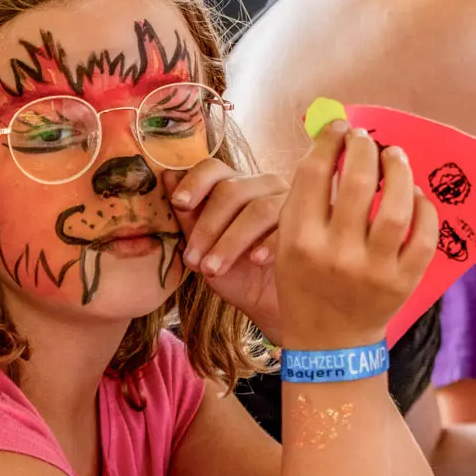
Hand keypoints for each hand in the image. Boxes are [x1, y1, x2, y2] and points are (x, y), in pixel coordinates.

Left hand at [164, 161, 285, 335]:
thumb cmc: (238, 274)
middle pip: (232, 190)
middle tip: (194, 261)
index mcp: (235, 186)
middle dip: (208, 226)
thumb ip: (188, 218)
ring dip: (231, 241)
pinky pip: (289, 227)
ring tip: (214, 269)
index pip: (214, 168)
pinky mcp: (310, 225)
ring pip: (258, 209)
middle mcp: (263, 186)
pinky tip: (256, 260)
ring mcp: (290, 203)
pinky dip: (269, 242)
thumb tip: (166, 178)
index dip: (195, 182)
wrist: (272, 306)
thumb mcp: (205, 250)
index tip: (179, 204)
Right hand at [272, 121, 437, 350]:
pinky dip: (423, 208)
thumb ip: (304, 198)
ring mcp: (373, 270)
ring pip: (395, 207)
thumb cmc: (305, 283)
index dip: (329, 141)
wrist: (329, 341)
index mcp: (300, 240)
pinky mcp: (403, 282)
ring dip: (398, 171)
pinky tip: (413, 194)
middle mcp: (336, 254)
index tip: (339, 128)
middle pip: (356, 182)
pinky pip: (424, 236)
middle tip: (365, 138)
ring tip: (394, 155)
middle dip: (363, 148)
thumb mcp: (287, 243)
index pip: (314, 174)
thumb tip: (333, 146)